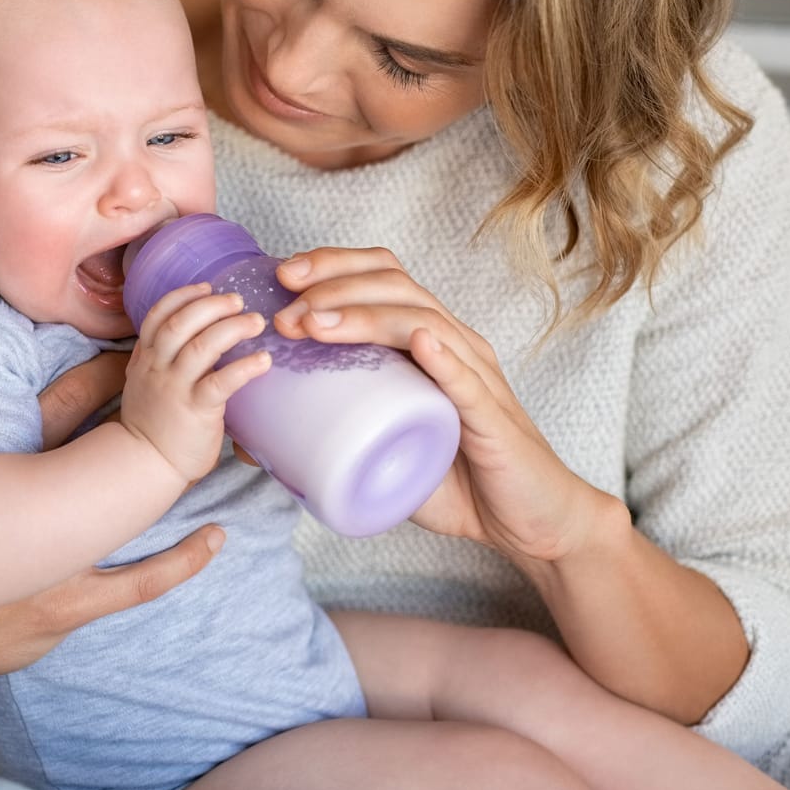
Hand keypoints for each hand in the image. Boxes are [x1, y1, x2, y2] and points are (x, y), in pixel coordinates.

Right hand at [0, 310, 227, 739]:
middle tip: (188, 385)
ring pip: (131, 517)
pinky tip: (214, 538)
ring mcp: (57, 565)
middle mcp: (33, 520)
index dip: (101, 375)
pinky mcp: (71, 604)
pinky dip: (178, 562)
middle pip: (104, 455)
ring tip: (218, 448)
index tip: (137, 347)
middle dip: (148, 420)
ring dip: (172, 485)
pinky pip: (135, 582)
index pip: (57, 410)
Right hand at [121, 283, 273, 483]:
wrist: (146, 465)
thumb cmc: (154, 424)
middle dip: (211, 306)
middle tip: (238, 301)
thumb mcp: (145, 383)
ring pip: (201, 346)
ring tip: (256, 322)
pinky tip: (264, 360)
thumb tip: (197, 335)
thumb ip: (164, 359)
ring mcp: (175, 389)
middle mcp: (157, 368)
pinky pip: (221, 382)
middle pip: (181, 323)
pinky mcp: (196, 411)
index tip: (207, 286)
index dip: (184, 296)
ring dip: (232, 328)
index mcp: (146, 358)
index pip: (158, 315)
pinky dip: (245, 367)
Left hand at [270, 249, 617, 564]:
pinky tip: (417, 342)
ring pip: (422, 323)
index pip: (384, 277)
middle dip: (334, 286)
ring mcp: (478, 378)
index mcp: (429, 341)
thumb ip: (334, 438)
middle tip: (286, 307)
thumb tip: (259, 440)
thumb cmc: (460, 480)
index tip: (282, 274)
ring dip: (364, 316)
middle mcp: (456, 346)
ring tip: (316, 323)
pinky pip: (468, 382)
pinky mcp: (495, 420)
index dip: (334, 264)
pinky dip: (442, 358)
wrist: (530, 524)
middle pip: (396, 286)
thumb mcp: (386, 451)